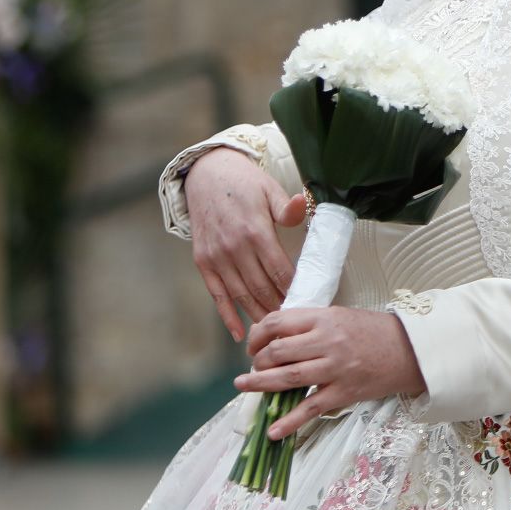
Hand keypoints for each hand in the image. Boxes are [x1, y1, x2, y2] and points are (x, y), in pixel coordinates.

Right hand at [186, 147, 309, 338]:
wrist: (206, 175)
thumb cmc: (243, 183)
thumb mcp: (269, 189)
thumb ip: (287, 207)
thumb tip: (302, 205)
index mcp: (255, 230)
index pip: (279, 271)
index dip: (293, 290)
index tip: (307, 304)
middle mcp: (234, 247)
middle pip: (262, 288)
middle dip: (280, 307)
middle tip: (295, 322)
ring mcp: (216, 257)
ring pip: (241, 296)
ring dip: (259, 315)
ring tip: (276, 331)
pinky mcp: (203, 262)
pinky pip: (217, 295)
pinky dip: (228, 317)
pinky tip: (240, 334)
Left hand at [238, 306, 426, 439]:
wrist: (409, 350)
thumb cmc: (373, 331)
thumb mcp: (339, 315)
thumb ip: (309, 324)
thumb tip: (275, 337)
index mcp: (324, 318)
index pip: (277, 323)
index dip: (257, 335)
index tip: (253, 345)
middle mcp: (327, 341)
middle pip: (277, 352)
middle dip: (257, 362)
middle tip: (253, 368)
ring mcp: (335, 369)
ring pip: (287, 378)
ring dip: (260, 385)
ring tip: (244, 387)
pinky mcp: (343, 393)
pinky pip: (310, 409)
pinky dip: (289, 422)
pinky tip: (273, 431)